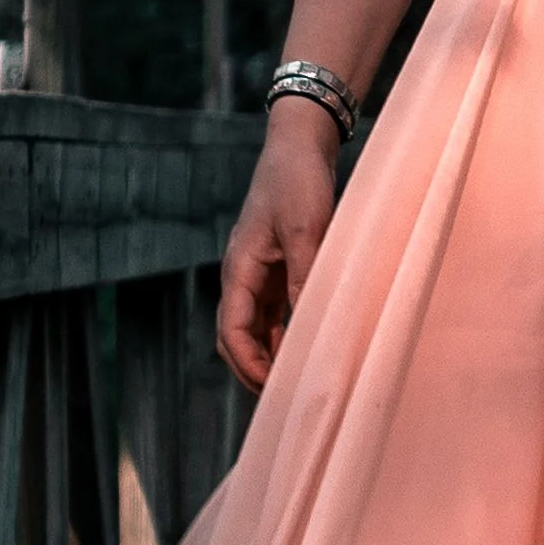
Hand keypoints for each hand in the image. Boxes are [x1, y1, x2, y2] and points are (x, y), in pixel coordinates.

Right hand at [216, 103, 342, 389]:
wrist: (300, 145)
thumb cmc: (298, 182)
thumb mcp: (308, 231)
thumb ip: (306, 277)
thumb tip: (311, 326)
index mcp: (239, 269)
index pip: (232, 331)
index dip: (249, 364)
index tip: (275, 387)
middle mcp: (243, 275)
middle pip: (238, 336)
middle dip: (255, 368)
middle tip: (285, 399)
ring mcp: (259, 272)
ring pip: (257, 326)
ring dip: (271, 353)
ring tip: (298, 380)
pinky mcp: (278, 266)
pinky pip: (275, 310)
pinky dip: (286, 332)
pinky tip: (308, 345)